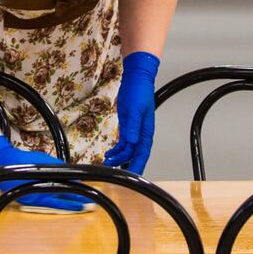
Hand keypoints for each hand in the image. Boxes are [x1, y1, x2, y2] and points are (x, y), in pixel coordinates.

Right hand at [0, 135, 91, 211]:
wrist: (0, 162)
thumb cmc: (23, 160)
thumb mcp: (43, 161)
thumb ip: (59, 168)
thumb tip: (74, 175)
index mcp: (38, 188)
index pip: (61, 195)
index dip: (74, 198)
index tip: (86, 201)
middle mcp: (34, 198)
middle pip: (58, 202)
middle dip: (73, 204)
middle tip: (87, 207)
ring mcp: (30, 200)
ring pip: (52, 204)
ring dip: (65, 204)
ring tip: (79, 206)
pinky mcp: (26, 199)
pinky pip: (44, 203)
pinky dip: (54, 203)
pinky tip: (62, 202)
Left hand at [102, 51, 158, 174]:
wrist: (135, 78)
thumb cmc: (138, 92)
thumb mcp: (134, 110)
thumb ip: (133, 127)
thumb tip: (132, 143)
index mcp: (146, 131)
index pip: (142, 153)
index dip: (138, 165)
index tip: (132, 175)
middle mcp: (141, 133)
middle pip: (135, 154)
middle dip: (127, 165)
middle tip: (116, 174)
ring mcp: (134, 130)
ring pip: (128, 150)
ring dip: (118, 157)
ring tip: (107, 162)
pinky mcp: (127, 125)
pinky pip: (123, 142)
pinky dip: (117, 149)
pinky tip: (109, 153)